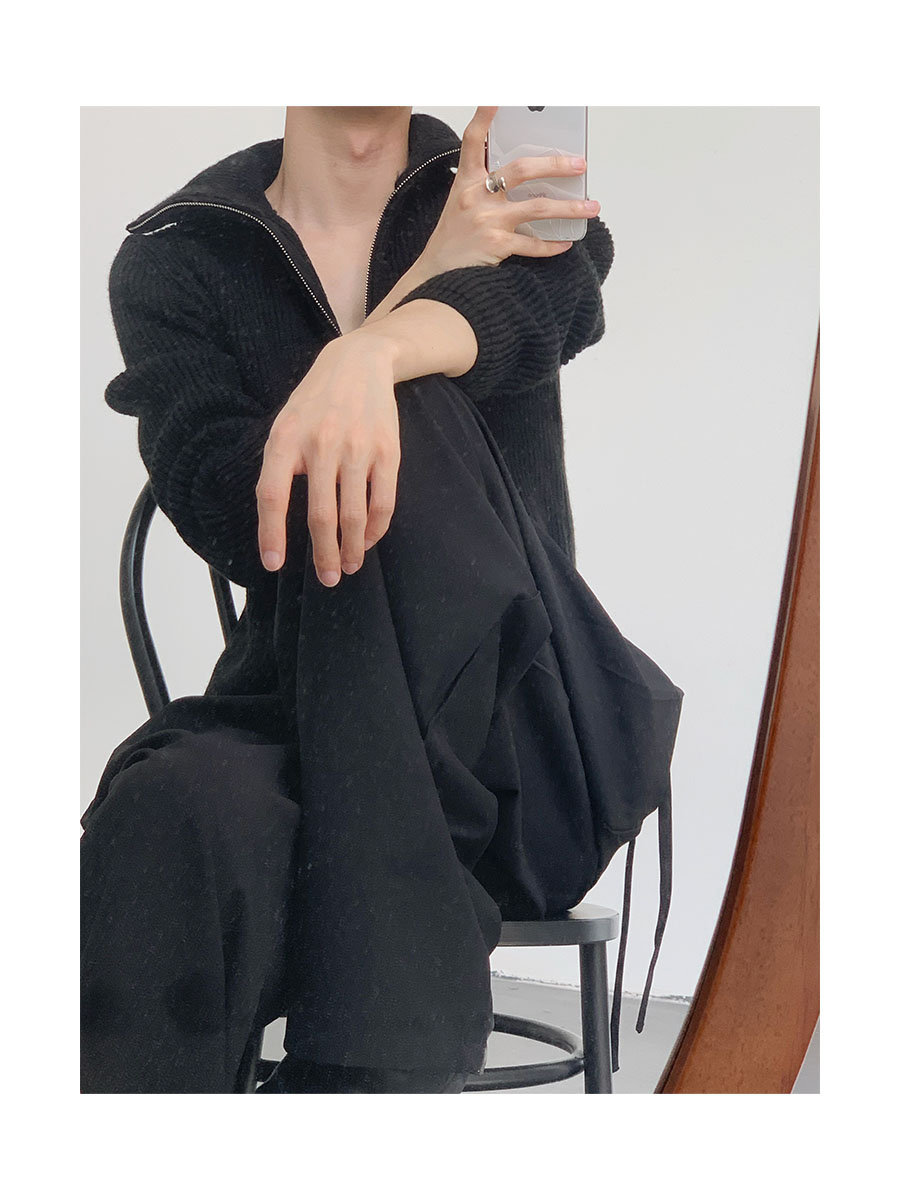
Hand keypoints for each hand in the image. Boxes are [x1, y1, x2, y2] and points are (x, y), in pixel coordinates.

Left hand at [256, 329, 400, 585]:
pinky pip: (383, 502)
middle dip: (324, 555)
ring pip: (355, 515)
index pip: (273, 495)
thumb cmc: (315, 402)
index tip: (274, 564)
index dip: (272, 534)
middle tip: (327, 578)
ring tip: (349, 566)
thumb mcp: (286, 424)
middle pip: (321, 514)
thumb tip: (275, 523)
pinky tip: (369, 540)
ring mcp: (358, 447)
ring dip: (353, 549)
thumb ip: (280, 467)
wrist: (360, 362)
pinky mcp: (387, 451)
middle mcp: (321, 443)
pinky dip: (376, 528)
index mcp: (286, 438)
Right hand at [420, 105, 600, 274]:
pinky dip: (552, 245)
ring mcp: (487, 220)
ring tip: (591, 207)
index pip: (473, 141)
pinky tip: (565, 242)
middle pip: (521, 170)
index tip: (497, 96)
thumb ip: (486, 187)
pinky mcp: (496, 245)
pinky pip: (533, 243)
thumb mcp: (461, 204)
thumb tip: (528, 177)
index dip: (484, 117)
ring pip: (538, 208)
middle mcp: (475, 196)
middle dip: (555, 164)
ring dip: (569, 208)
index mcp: (465, 181)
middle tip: (579, 164)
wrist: (437, 276)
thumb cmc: (453, 239)